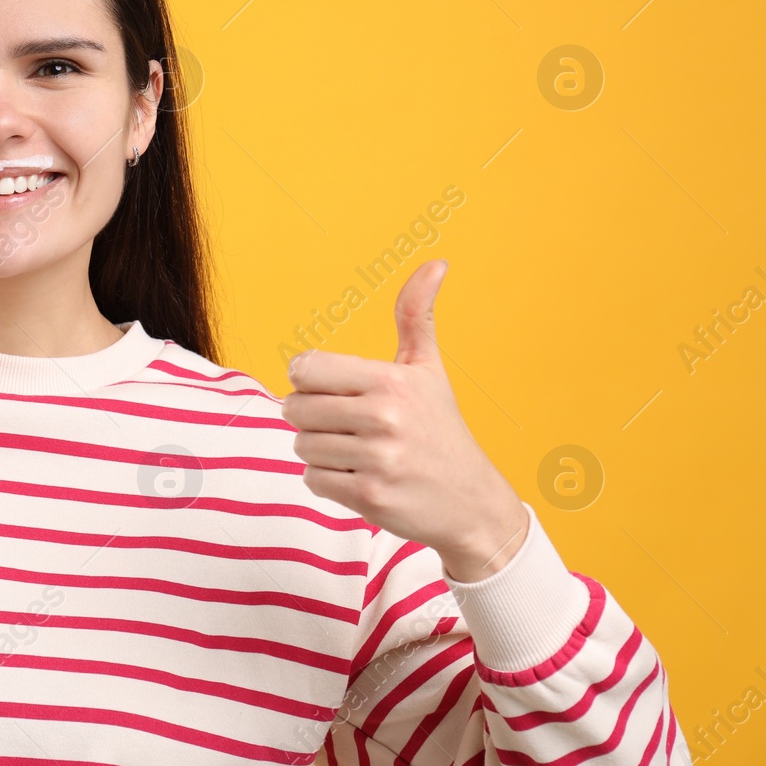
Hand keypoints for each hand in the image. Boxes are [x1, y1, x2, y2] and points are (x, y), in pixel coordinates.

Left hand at [280, 259, 528, 581]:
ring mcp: (377, 459)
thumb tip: (436, 263)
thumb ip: (416, 315)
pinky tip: (361, 477)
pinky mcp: (369, 496)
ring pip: (302, 446)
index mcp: (391, 381)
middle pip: (295, 409)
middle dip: (311, 418)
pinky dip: (328, 481)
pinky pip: (312, 480)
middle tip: (347, 425)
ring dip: (321, 451)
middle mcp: (384, 417)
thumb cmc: (440, 429)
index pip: (304, 369)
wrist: (471, 503)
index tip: (333, 389)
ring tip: (358, 452)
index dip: (310, 380)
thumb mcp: (428, 369)